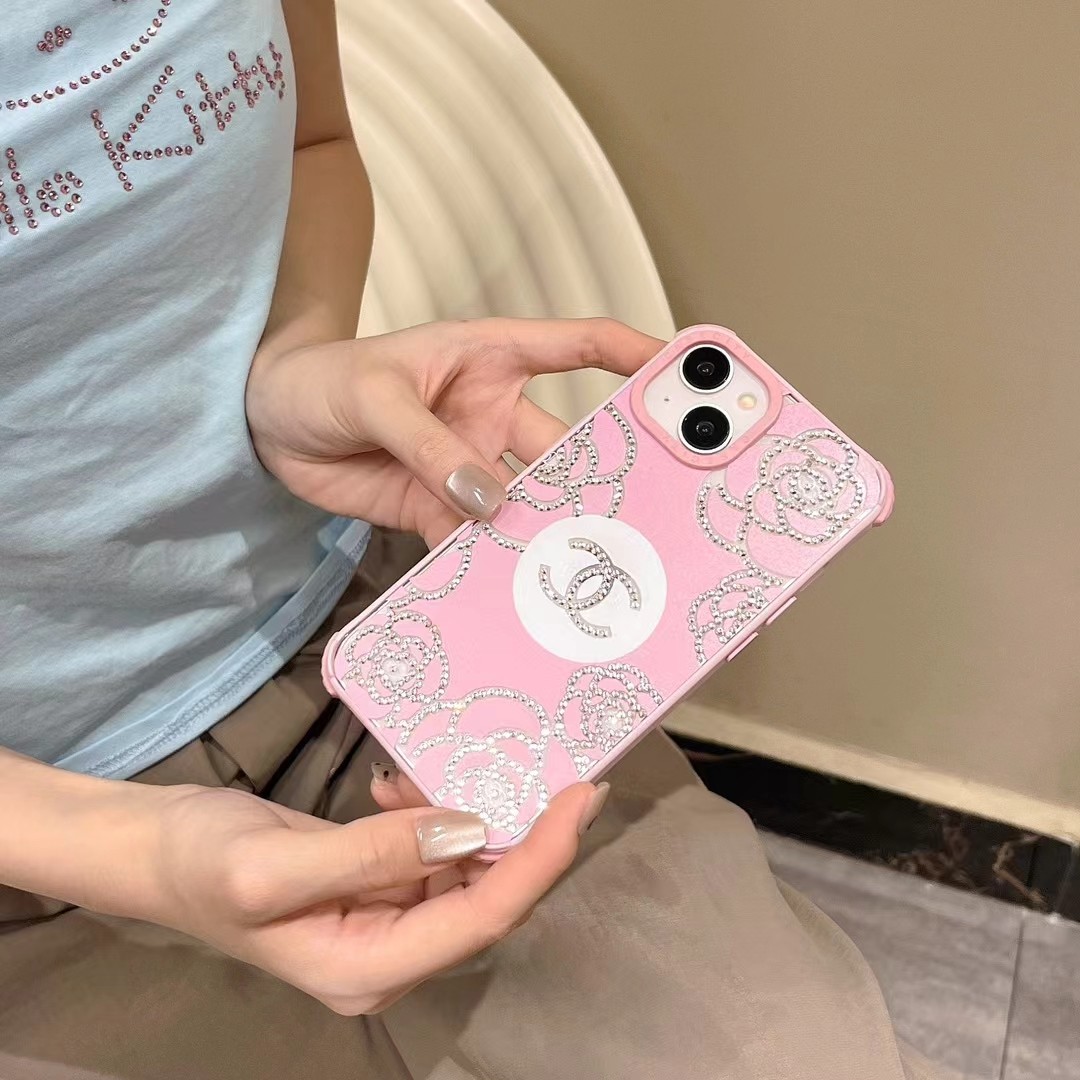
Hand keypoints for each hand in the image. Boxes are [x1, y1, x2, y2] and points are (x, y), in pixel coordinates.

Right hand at [145, 779, 607, 1013]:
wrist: (154, 848)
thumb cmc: (200, 862)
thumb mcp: (273, 864)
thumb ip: (373, 853)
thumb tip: (469, 830)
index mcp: (369, 968)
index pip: (483, 917)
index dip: (542, 860)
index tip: (584, 798)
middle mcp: (390, 955)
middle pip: (490, 900)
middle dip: (533, 839)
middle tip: (569, 773)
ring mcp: (384, 922)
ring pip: (468, 873)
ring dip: (473, 816)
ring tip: (448, 766)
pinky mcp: (377, 886)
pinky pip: (433, 854)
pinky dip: (432, 813)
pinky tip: (398, 782)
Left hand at [246, 318, 662, 544]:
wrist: (265, 423)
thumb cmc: (322, 377)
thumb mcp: (375, 393)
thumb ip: (428, 443)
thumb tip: (485, 501)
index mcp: (492, 357)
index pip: (579, 347)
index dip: (635, 356)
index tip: (683, 377)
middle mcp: (493, 414)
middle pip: (566, 449)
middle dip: (602, 479)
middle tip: (640, 515)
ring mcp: (470, 466)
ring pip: (528, 504)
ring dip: (547, 532)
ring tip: (580, 567)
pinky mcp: (440, 510)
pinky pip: (476, 544)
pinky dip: (492, 568)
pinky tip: (510, 592)